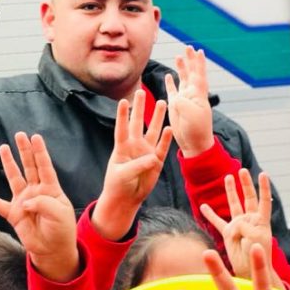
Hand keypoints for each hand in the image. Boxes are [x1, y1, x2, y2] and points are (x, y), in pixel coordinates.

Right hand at [0, 133, 77, 282]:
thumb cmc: (61, 230)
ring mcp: (23, 201)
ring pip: (14, 178)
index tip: (35, 137)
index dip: (40, 152)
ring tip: (3, 148)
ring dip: (8, 164)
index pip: (44, 167)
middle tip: (19, 135)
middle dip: (24, 151)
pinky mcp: (13, 214)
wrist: (52, 249)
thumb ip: (43, 204)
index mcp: (51, 189)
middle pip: (29, 167)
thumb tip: (25, 202)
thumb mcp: (59, 214)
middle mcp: (36, 192)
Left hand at [91, 89, 173, 240]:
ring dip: (157, 117)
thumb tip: (153, 158)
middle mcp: (134, 146)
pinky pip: (163, 147)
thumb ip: (136, 166)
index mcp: (121, 147)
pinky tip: (171, 127)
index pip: (121, 128)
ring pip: (153, 130)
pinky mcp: (156, 161)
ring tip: (162, 102)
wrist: (126, 198)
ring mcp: (146, 151)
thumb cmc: (118, 186)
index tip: (123, 101)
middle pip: (138, 123)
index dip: (122, 115)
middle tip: (141, 91)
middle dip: (140, 108)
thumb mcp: (123, 175)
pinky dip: (167, 138)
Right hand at [164, 46, 214, 157]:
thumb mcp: (192, 115)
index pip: (199, 74)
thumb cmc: (196, 129)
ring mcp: (184, 99)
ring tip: (178, 57)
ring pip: (182, 79)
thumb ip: (184, 102)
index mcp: (198, 94)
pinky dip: (171, 83)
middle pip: (191, 73)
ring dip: (181, 68)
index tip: (199, 51)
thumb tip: (177, 96)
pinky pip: (173, 91)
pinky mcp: (175, 106)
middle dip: (190, 60)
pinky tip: (169, 76)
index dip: (199, 63)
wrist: (193, 143)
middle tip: (188, 47)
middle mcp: (192, 94)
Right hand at [200, 169, 274, 280]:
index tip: (263, 173)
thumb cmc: (258, 254)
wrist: (251, 270)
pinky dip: (210, 214)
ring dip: (231, 191)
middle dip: (245, 183)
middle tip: (243, 170)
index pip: (264, 200)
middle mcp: (250, 220)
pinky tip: (204, 206)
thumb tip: (234, 222)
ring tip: (229, 177)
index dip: (264, 187)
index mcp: (261, 220)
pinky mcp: (228, 233)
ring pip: (234, 204)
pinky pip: (217, 221)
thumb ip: (246, 225)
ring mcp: (239, 225)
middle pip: (248, 197)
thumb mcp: (256, 237)